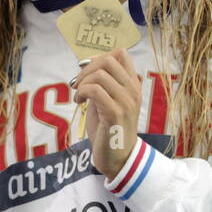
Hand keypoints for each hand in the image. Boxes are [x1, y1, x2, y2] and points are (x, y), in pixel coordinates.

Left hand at [72, 48, 141, 179]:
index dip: (99, 57)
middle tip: (78, 84)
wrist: (118, 158)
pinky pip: (95, 90)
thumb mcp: (106, 101)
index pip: (122, 53)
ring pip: (100, 74)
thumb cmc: (109, 130)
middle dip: (87, 69)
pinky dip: (81, 93)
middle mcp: (133, 91)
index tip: (87, 73)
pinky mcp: (115, 113)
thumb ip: (101, 85)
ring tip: (79, 97)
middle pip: (109, 59)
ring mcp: (126, 102)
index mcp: (133, 85)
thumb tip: (86, 66)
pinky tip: (79, 103)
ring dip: (82, 83)